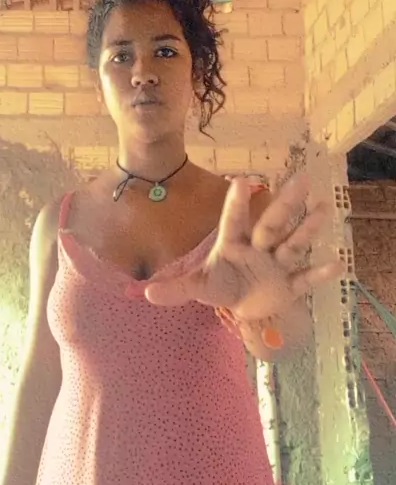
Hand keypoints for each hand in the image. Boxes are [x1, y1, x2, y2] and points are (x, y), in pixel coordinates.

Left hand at [145, 173, 342, 320]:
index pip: (234, 221)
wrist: (245, 305)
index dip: (237, 203)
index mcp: (234, 243)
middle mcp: (259, 248)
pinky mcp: (290, 284)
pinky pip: (305, 278)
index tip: (241, 180)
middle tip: (301, 179)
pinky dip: (319, 273)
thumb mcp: (199, 287)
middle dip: (285, 205)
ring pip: (293, 244)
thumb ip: (177, 289)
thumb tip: (146, 294)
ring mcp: (277, 264)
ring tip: (323, 210)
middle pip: (272, 224)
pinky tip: (337, 263)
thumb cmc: (222, 285)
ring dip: (307, 230)